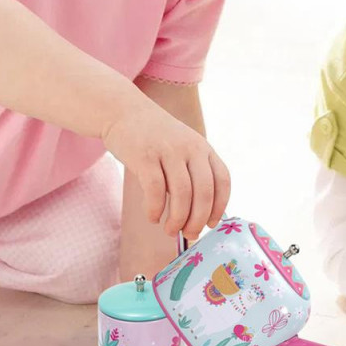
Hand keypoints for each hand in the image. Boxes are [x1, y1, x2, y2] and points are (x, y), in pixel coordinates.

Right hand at [102, 94, 230, 240]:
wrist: (123, 111)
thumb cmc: (154, 139)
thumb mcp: (182, 148)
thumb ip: (192, 174)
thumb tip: (199, 216)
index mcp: (203, 148)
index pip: (222, 180)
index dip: (220, 206)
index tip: (210, 224)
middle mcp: (190, 148)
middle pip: (204, 192)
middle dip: (198, 220)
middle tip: (189, 234)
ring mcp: (168, 150)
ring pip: (182, 194)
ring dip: (177, 219)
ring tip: (169, 230)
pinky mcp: (144, 156)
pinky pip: (155, 190)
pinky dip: (155, 209)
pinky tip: (152, 217)